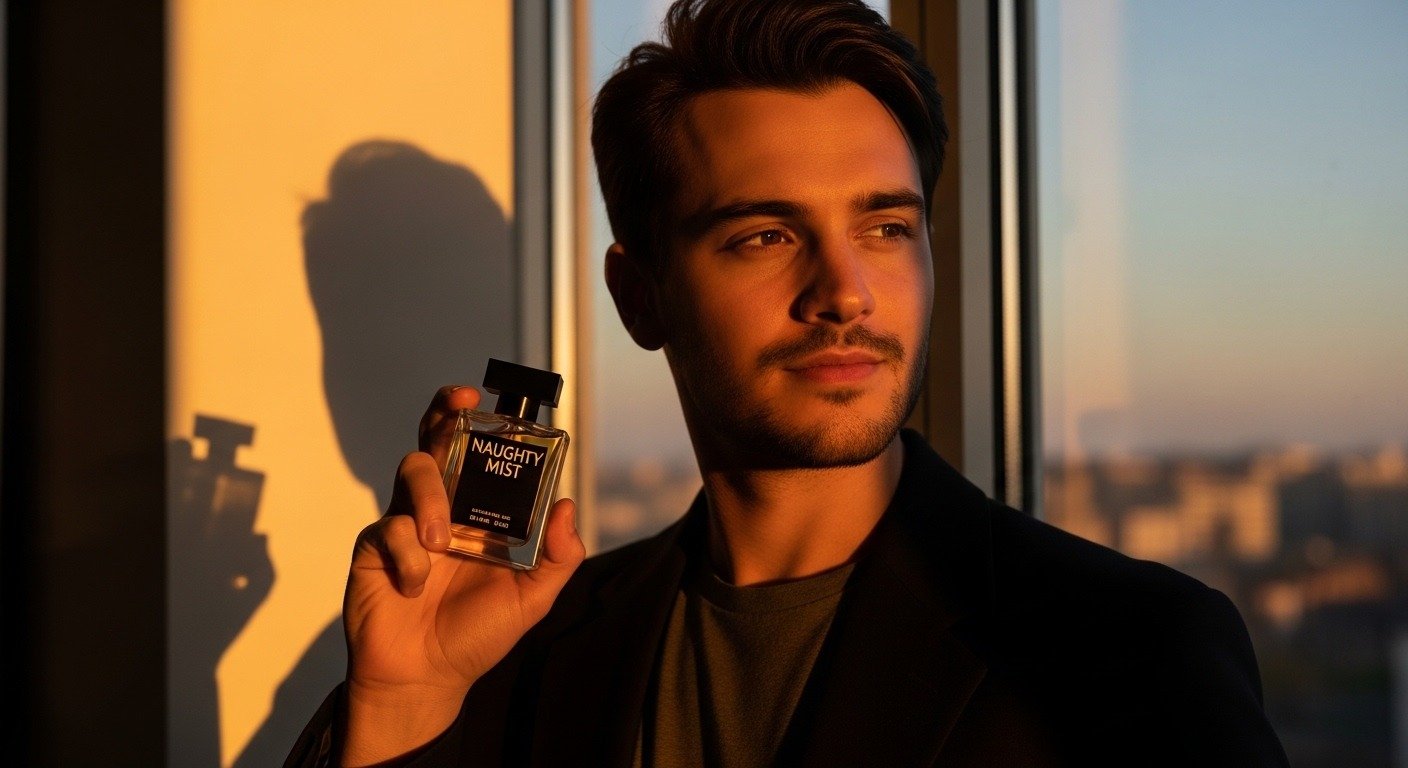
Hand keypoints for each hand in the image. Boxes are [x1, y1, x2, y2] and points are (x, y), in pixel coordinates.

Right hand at [339, 385, 585, 764]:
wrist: (424, 678)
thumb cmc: (476, 636)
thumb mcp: (531, 599)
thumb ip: (557, 557)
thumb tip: (568, 505)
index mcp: (480, 514)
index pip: (482, 454)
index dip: (484, 422)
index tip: (492, 397)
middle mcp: (443, 508)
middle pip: (439, 440)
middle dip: (446, 412)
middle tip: (459, 400)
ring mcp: (406, 522)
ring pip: (414, 471)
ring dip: (430, 496)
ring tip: (442, 541)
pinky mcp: (375, 546)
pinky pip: (389, 528)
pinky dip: (406, 555)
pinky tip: (414, 586)